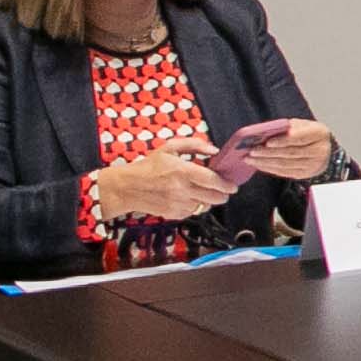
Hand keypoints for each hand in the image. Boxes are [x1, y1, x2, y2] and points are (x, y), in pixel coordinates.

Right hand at [92, 143, 230, 225]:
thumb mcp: (169, 148)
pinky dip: (196, 206)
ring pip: (205, 206)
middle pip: (215, 197)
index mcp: (182, 171)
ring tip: (205, 192)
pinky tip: (189, 198)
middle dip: (223, 194)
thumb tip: (214, 151)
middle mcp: (182, 189)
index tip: (232, 185)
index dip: (227, 184)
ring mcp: (178, 204)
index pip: (213, 180)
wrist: (128, 187)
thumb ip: (194, 145)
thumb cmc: (149, 165)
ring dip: (210, 200)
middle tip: (224, 191)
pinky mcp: (174, 214)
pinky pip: (194, 212)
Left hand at [240, 118, 335, 181]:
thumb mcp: (302, 124)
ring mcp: (313, 165)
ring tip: (250, 158)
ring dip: (265, 162)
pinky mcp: (305, 174)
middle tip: (252, 151)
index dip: (283, 141)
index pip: (300, 138)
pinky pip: (284, 172)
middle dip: (269, 153)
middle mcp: (319, 151)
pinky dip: (269, 168)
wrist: (324, 149)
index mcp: (319, 134)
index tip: (267, 142)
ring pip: (285, 164)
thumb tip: (264, 133)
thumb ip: (287, 127)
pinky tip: (258, 164)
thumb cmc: (309, 134)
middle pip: (290, 153)